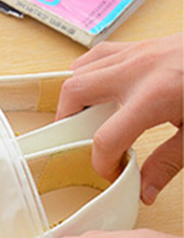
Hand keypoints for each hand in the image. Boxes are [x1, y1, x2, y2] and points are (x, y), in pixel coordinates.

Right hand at [56, 33, 182, 204]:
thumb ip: (168, 163)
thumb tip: (144, 192)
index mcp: (155, 96)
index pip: (105, 138)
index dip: (102, 163)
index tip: (112, 172)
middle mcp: (138, 70)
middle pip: (75, 93)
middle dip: (69, 124)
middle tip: (81, 143)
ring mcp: (137, 52)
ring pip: (79, 70)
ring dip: (73, 97)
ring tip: (84, 118)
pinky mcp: (141, 45)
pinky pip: (97, 55)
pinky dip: (86, 73)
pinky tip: (97, 90)